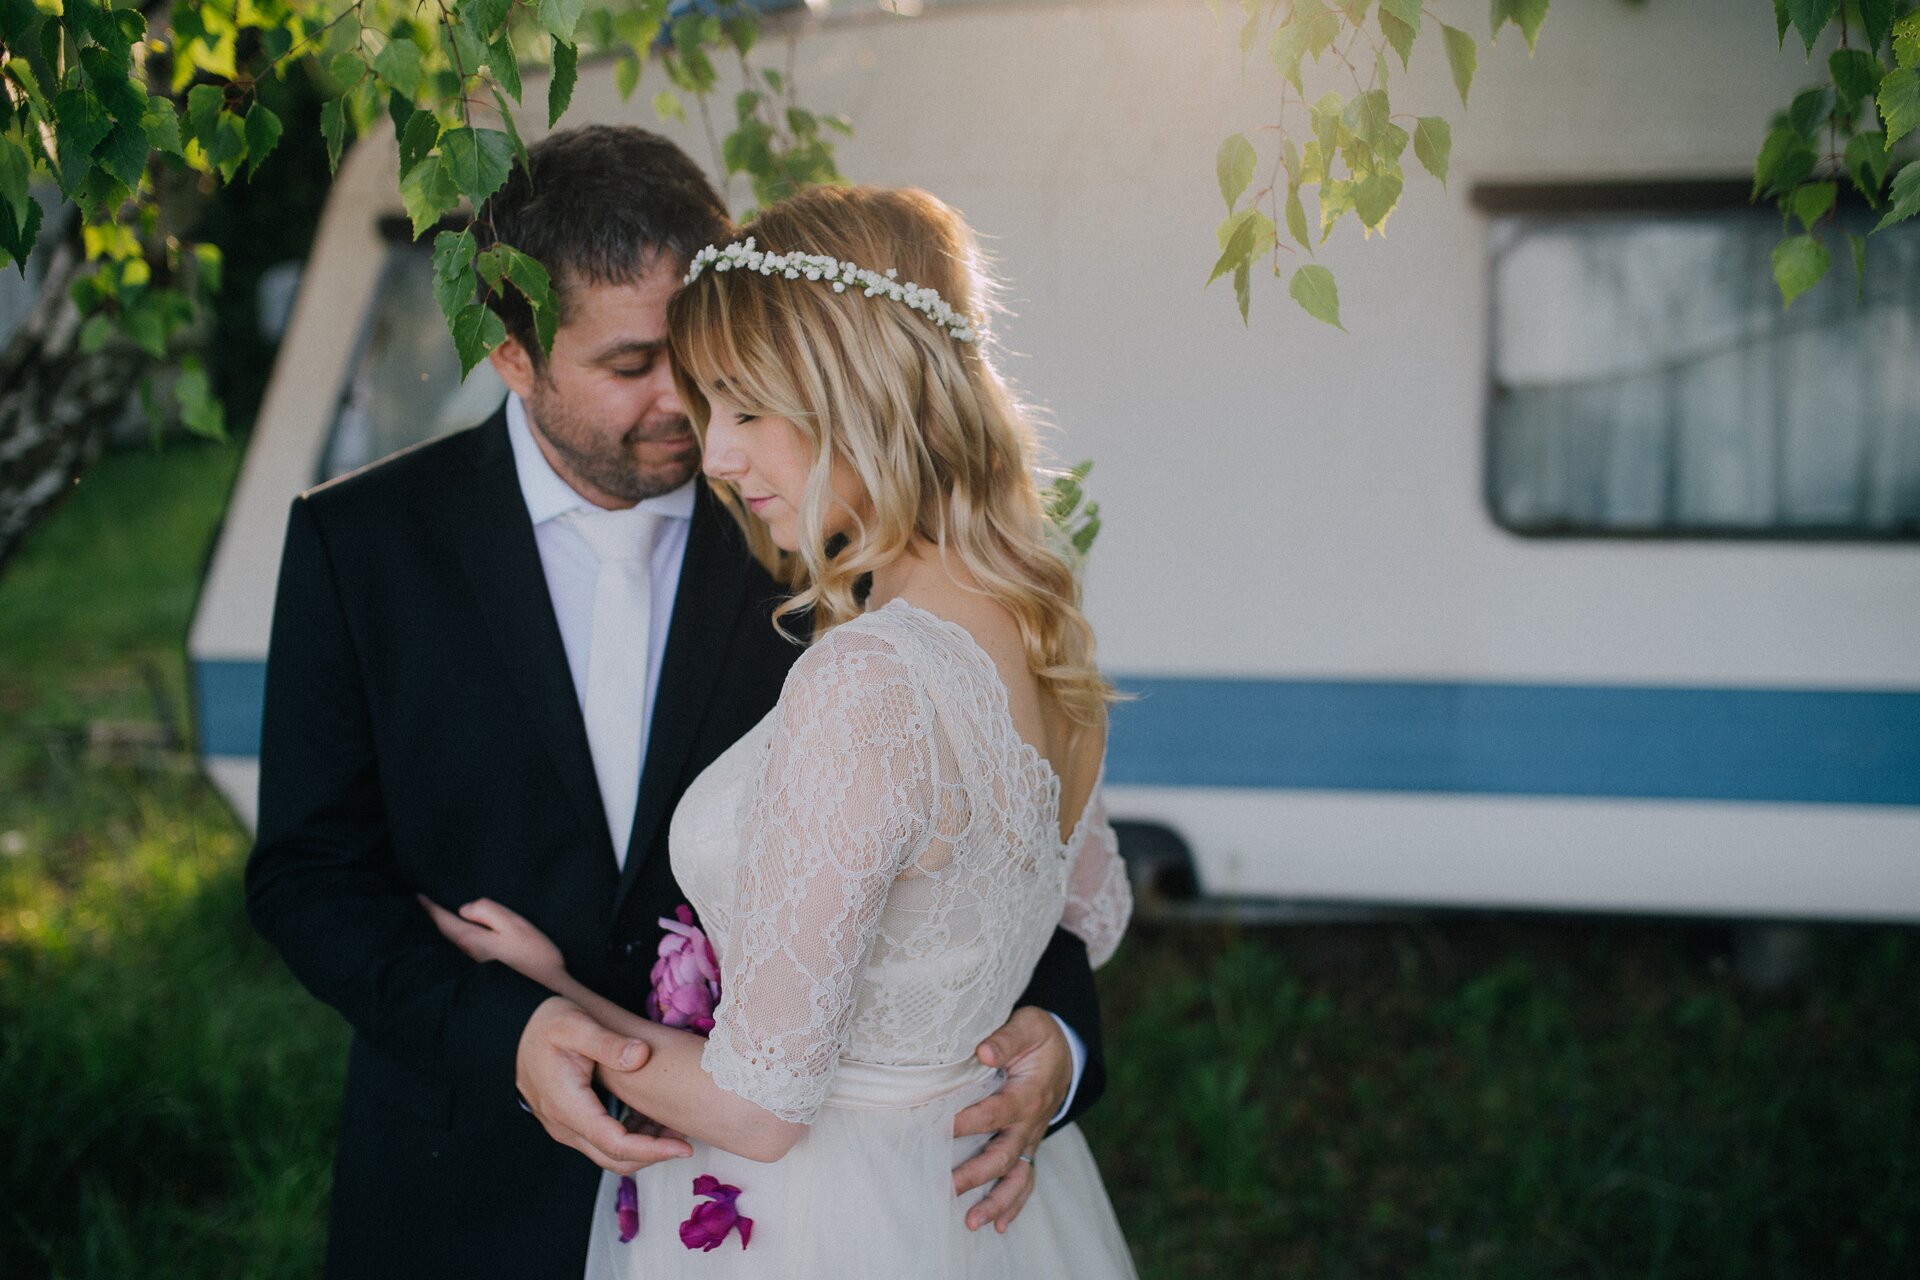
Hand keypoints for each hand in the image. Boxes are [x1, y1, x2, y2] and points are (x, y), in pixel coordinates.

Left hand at [420, 894, 565, 985]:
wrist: (547, 992)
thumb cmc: (534, 957)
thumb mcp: (513, 924)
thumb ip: (487, 911)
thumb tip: (463, 909)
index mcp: (471, 940)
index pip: (443, 921)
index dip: (430, 907)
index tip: (418, 896)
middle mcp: (468, 955)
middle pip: (445, 934)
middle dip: (435, 920)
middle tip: (424, 904)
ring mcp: (475, 966)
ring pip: (455, 943)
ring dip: (447, 930)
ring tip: (440, 918)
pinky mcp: (485, 972)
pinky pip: (466, 950)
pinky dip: (460, 940)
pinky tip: (464, 937)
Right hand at [516, 996, 692, 1173]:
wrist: (519, 1029)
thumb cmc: (548, 1024)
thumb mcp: (577, 1025)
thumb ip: (608, 1042)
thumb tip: (640, 1056)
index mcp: (568, 1106)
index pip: (615, 1144)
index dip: (652, 1151)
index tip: (683, 1147)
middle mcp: (564, 1125)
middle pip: (613, 1159)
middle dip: (653, 1155)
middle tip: (686, 1139)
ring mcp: (566, 1127)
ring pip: (608, 1154)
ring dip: (642, 1149)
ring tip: (674, 1128)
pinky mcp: (571, 1122)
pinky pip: (602, 1142)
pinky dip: (630, 1139)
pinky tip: (651, 1119)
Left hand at [951, 1006, 1071, 1232]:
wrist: (1068, 1052)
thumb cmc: (1039, 1037)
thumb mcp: (1029, 1025)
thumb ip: (1007, 1038)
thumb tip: (984, 1051)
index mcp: (1027, 1094)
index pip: (994, 1114)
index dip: (966, 1123)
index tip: (937, 1130)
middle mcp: (1030, 1123)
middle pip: (1003, 1156)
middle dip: (975, 1175)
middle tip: (945, 1187)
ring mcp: (1030, 1138)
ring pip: (1017, 1177)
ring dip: (996, 1202)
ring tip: (971, 1222)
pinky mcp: (1027, 1146)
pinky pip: (1025, 1180)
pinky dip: (1014, 1205)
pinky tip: (999, 1226)